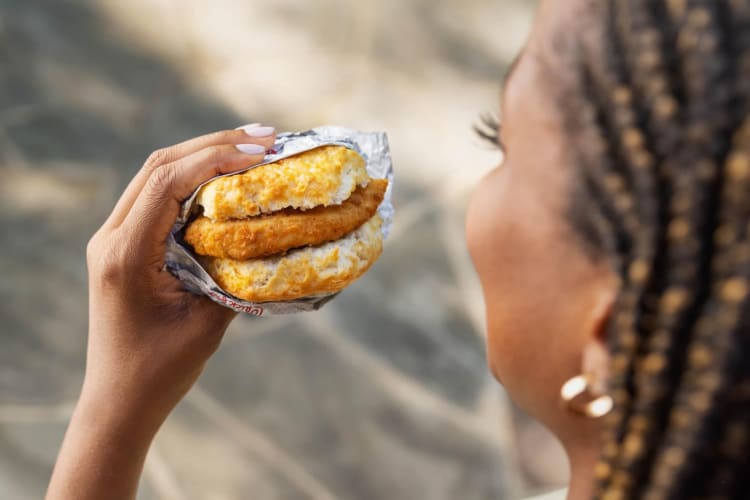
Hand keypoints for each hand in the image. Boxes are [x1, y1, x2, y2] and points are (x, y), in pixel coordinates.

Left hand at [47, 125, 275, 499]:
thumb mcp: (208, 323)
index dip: (217, 158)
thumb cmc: (161, 370)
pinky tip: (226, 176)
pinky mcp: (125, 245)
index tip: (262, 152)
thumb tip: (274, 237)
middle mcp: (112, 237)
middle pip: (160, 166)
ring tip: (253, 145)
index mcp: (125, 254)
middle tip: (266, 137)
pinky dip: (194, 179)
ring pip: (157, 175)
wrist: (119, 400)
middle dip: (215, 144)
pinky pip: (158, 196)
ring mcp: (114, 238)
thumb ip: (237, 276)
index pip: (167, 183)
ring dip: (205, 154)